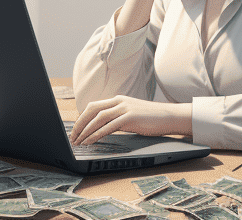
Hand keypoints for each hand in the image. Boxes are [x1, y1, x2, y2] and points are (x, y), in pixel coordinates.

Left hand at [69, 95, 191, 144]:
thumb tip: (102, 127)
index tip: (76, 129)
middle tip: (72, 136)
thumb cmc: (151, 118)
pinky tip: (90, 141)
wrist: (168, 117)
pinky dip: (96, 134)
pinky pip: (108, 126)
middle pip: (92, 109)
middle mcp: (119, 101)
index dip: (82, 117)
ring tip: (78, 142)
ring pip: (98, 118)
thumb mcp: (131, 114)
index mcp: (118, 99)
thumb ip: (117, 117)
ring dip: (85, 130)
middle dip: (80, 123)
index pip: (94, 106)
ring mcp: (125, 108)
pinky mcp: (130, 117)